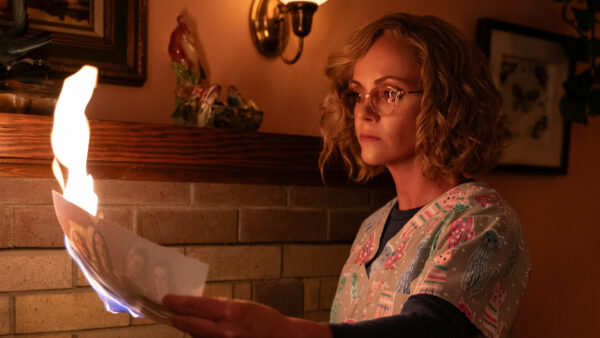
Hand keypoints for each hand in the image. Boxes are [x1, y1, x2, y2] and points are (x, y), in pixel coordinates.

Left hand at [162, 295, 331, 337]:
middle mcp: (225, 330)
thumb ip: (221, 307)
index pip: (196, 305)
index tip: (167, 299)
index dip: (178, 302)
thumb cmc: (266, 321)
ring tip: (183, 320)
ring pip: (196, 336)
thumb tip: (199, 306)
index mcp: (231, 312)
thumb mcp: (243, 306)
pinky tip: (200, 332)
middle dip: (176, 317)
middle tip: (167, 311)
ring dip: (189, 328)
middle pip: (190, 323)